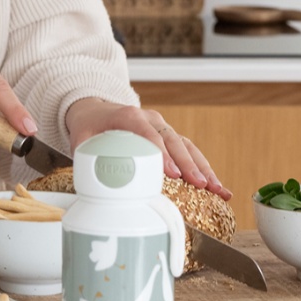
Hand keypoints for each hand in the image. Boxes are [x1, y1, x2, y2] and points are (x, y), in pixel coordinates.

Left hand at [65, 98, 230, 199]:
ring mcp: (162, 128)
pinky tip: (217, 187)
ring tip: (219, 190)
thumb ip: (85, 155)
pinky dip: (203, 169)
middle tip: (202, 185)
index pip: (150, 135)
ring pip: (187, 146)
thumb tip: (92, 180)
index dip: (162, 155)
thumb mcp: (81, 137)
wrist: (95, 110)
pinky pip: (189, 152)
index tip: (173, 174)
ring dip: (204, 169)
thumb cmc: (89, 125)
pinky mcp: (169, 138)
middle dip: (190, 165)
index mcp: (130, 117)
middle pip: (174, 141)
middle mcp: (151, 120)